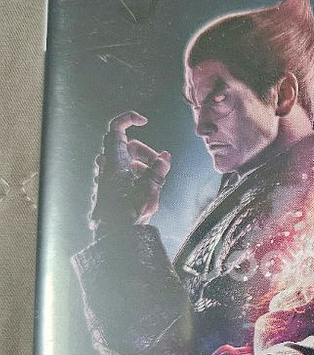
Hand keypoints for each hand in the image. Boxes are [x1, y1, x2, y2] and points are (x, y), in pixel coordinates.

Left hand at [89, 112, 171, 232]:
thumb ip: (158, 171)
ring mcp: (107, 177)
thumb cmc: (127, 213)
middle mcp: (108, 166)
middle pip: (127, 146)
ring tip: (154, 180)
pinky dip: (135, 174)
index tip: (144, 121)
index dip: (129, 118)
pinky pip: (123, 173)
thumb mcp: (149, 190)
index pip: (117, 128)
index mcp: (115, 161)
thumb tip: (165, 156)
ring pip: (126, 160)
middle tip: (160, 164)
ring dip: (142, 164)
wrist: (113, 236)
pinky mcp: (109, 188)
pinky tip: (145, 189)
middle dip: (146, 151)